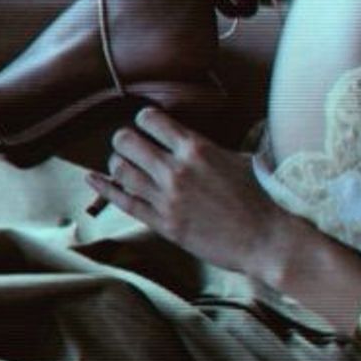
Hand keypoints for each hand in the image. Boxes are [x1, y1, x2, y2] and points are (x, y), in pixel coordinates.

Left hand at [86, 107, 298, 280]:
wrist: (268, 240)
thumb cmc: (263, 200)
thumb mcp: (243, 162)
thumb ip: (214, 149)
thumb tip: (202, 141)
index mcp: (197, 149)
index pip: (151, 120)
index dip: (146, 120)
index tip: (149, 126)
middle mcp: (176, 170)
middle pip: (126, 140)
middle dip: (125, 139)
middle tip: (132, 146)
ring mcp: (167, 198)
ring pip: (120, 169)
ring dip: (117, 163)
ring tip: (124, 164)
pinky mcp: (163, 223)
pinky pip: (123, 202)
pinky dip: (104, 188)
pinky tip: (92, 178)